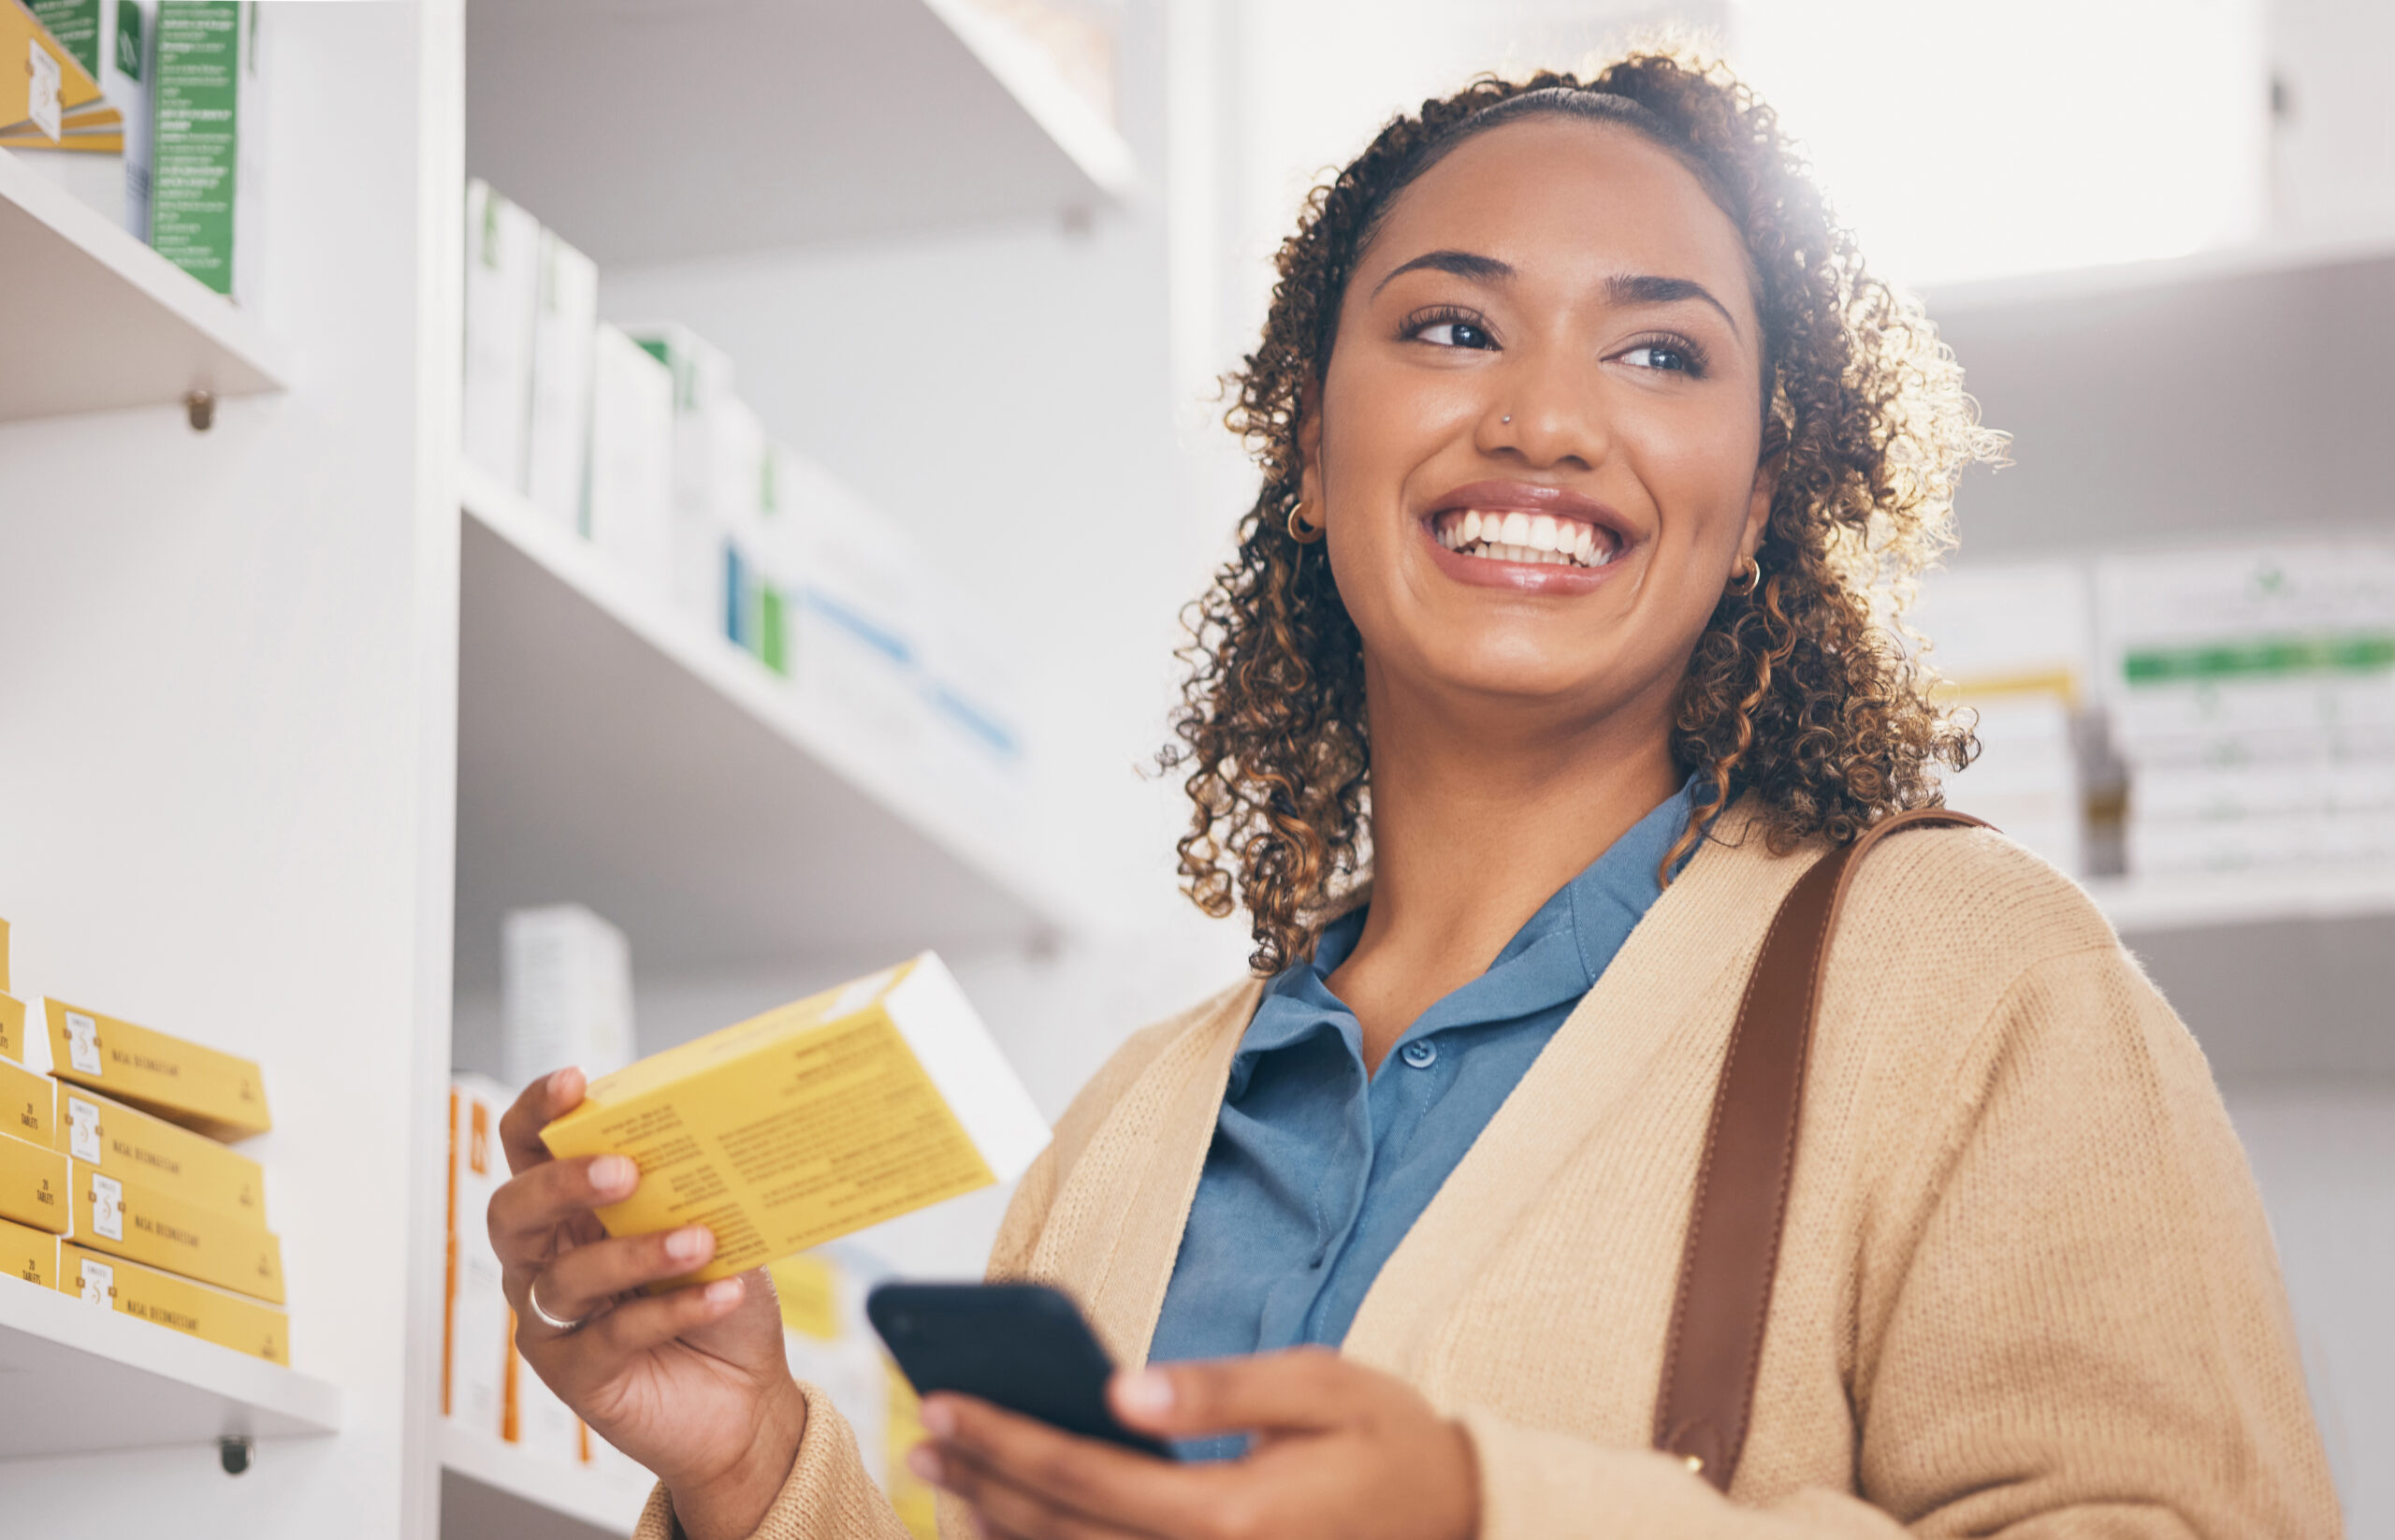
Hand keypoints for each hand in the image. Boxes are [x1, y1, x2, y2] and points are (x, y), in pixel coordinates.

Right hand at [489, 1069, 805, 1539]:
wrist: (749, 1398)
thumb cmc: (722, 1302)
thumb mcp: (718, 1228)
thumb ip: (700, 1187)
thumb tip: (719, 1132)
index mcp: (574, 1210)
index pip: (529, 1150)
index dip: (536, 1112)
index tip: (573, 1082)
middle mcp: (548, 1261)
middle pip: (514, 1211)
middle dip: (563, 1183)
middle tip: (626, 1170)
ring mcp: (554, 1321)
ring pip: (565, 1278)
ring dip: (634, 1253)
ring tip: (700, 1242)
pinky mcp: (576, 1375)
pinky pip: (613, 1335)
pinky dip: (672, 1310)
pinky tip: (720, 1294)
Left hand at [912, 1346, 1478, 1539]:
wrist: (1459, 1521)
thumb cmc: (1388, 1440)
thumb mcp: (1321, 1386)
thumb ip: (1222, 1387)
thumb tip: (1121, 1389)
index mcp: (1229, 1512)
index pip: (1083, 1474)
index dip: (1004, 1439)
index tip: (945, 1402)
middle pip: (1062, 1531)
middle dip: (982, 1481)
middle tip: (922, 1435)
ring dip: (1001, 1529)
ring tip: (945, 1482)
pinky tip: (1013, 1527)